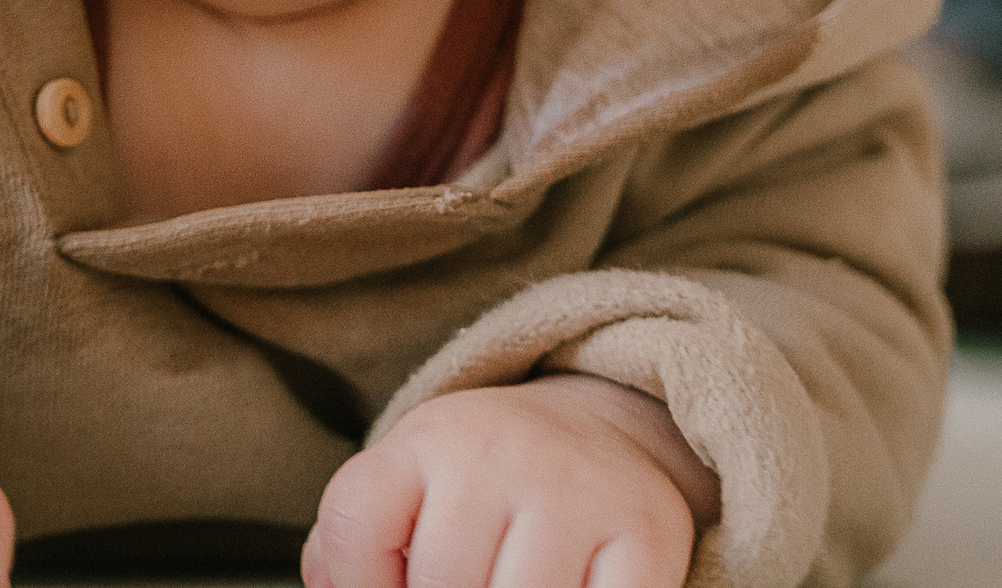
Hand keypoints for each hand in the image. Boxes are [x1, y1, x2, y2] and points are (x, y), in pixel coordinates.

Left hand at [302, 375, 719, 587]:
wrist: (604, 429)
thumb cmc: (486, 485)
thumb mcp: (410, 487)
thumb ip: (351, 547)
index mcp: (432, 435)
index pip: (355, 524)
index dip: (358, 583)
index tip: (394, 584)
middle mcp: (506, 449)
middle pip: (439, 584)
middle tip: (476, 578)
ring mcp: (581, 489)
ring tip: (512, 581)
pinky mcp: (650, 530)